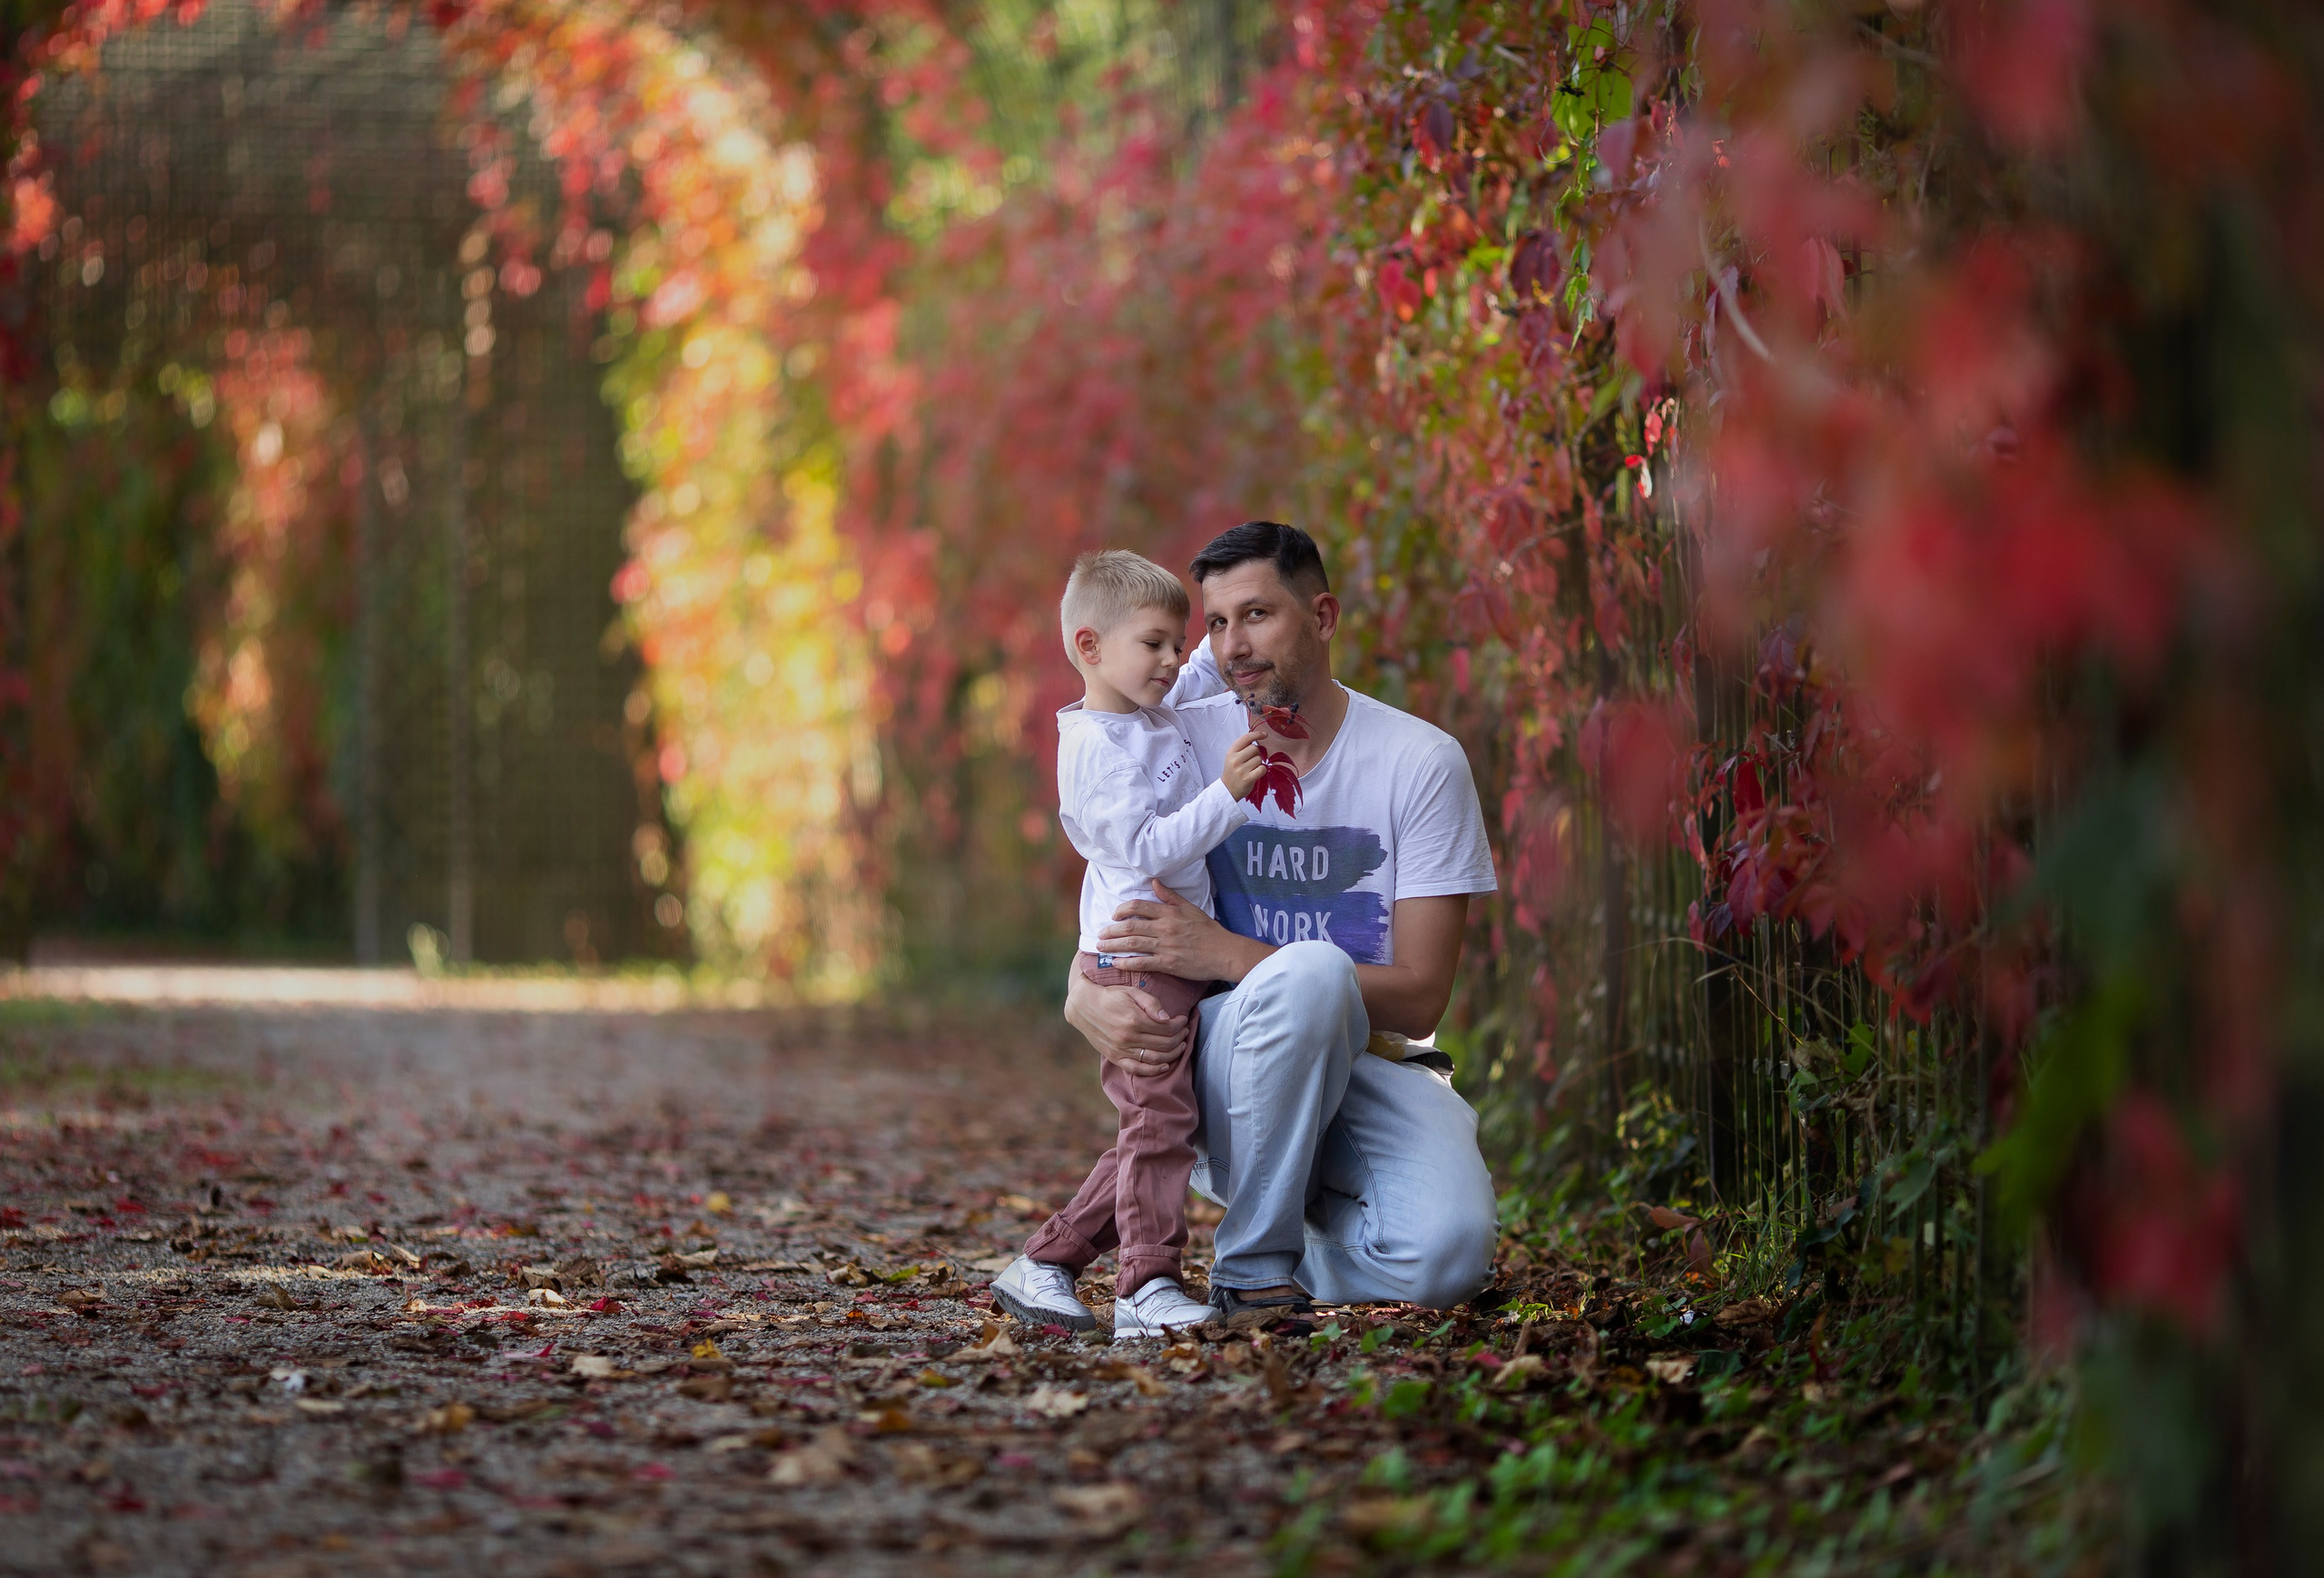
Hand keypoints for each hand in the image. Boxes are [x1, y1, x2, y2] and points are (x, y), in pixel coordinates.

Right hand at [1063, 965, 1190, 1075]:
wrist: (1083, 1006)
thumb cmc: (1111, 996)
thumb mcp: (1131, 992)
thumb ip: (1151, 1004)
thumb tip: (1168, 1019)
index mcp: (1134, 1019)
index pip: (1167, 1028)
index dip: (1180, 1025)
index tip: (1183, 1020)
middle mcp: (1128, 1037)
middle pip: (1165, 1044)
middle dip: (1180, 1037)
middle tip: (1185, 1032)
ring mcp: (1121, 1050)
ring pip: (1155, 1058)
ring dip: (1172, 1053)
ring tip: (1180, 1045)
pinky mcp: (1115, 1057)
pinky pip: (1137, 1070)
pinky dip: (1153, 1071)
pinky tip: (1165, 1065)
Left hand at [1098, 880, 1269, 982]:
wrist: (1224, 953)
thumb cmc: (1208, 931)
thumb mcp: (1190, 908)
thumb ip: (1170, 896)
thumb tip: (1154, 882)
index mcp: (1169, 913)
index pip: (1138, 907)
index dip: (1122, 910)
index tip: (1113, 915)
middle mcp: (1165, 928)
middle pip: (1130, 927)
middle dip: (1111, 930)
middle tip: (1100, 934)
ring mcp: (1166, 946)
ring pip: (1133, 944)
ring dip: (1113, 945)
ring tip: (1101, 947)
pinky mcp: (1168, 963)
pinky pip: (1142, 962)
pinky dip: (1126, 963)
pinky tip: (1115, 963)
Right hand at [1220, 728, 1267, 801]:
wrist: (1228, 789)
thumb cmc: (1232, 771)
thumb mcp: (1232, 756)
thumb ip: (1242, 747)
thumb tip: (1257, 736)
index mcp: (1231, 752)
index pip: (1246, 738)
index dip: (1257, 734)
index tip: (1265, 734)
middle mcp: (1235, 759)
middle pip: (1254, 748)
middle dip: (1256, 754)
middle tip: (1250, 761)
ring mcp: (1241, 769)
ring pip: (1259, 759)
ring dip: (1258, 763)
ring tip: (1251, 769)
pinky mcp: (1248, 778)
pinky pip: (1262, 769)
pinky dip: (1262, 770)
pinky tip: (1256, 773)